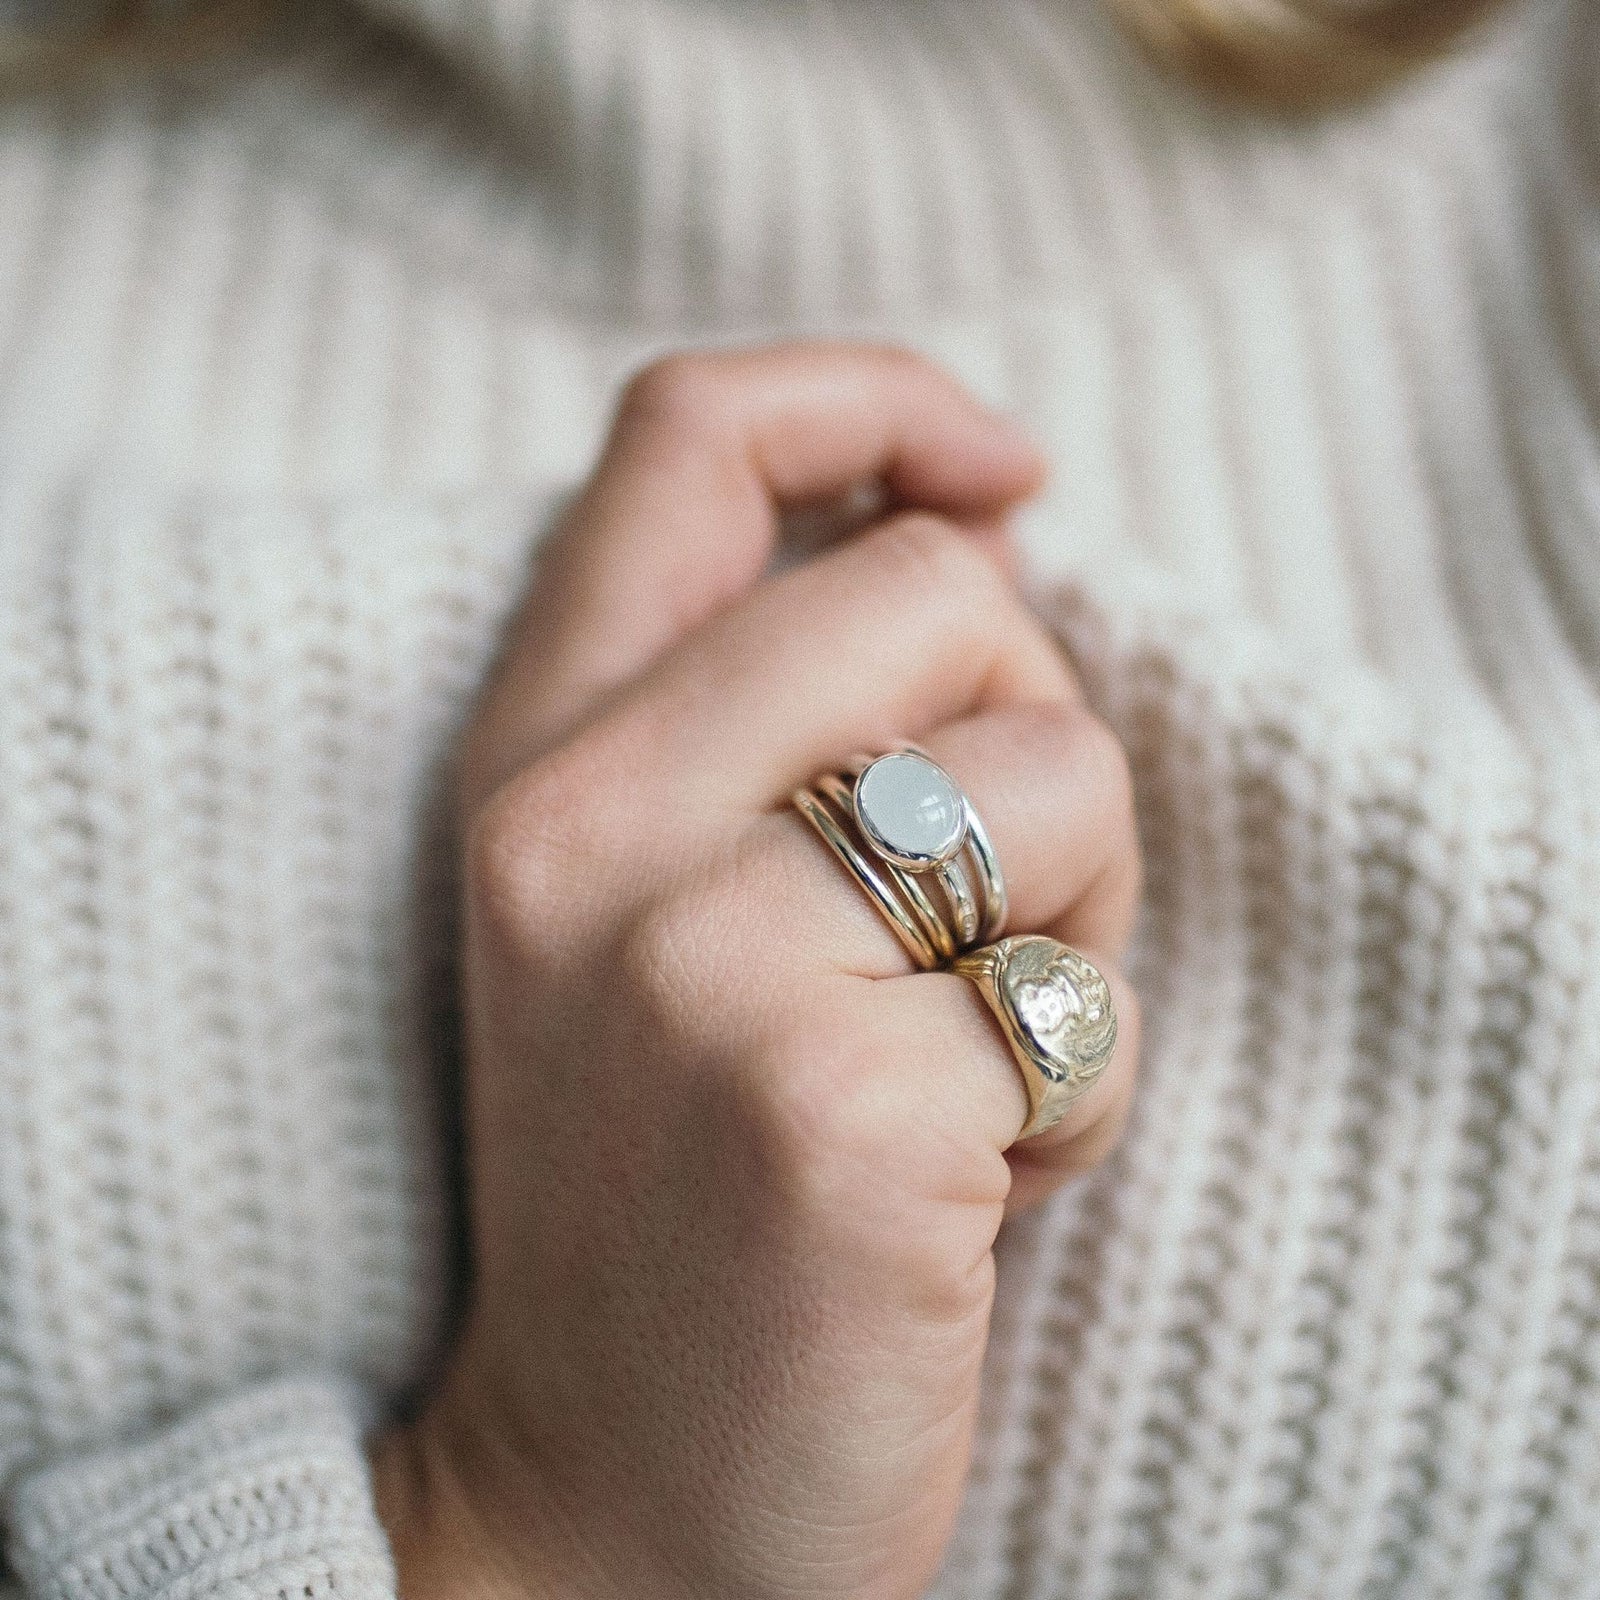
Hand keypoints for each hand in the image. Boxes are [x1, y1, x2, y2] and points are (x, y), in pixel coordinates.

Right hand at [372, 344, 1142, 1599]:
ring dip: (1081, 916)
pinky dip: (1090, 1083)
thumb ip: (782, 705)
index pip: (688, 435)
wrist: (613, 1497)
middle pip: (943, 585)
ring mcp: (698, 959)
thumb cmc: (682, 1185)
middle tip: (980, 911)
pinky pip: (1090, 989)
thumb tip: (984, 523)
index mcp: (533, 761)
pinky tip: (980, 1185)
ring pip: (1056, 770)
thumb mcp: (663, 914)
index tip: (1001, 473)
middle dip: (1037, 728)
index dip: (874, 397)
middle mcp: (583, 828)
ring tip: (967, 1059)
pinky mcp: (839, 1101)